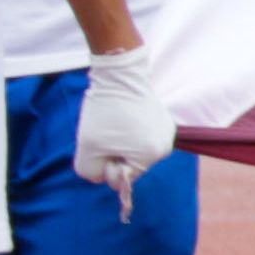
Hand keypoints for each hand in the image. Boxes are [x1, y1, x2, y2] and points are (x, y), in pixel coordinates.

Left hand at [72, 45, 175, 211]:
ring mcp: (167, 134)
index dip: (106, 165)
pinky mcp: (164, 121)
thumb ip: (91, 173)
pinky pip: (142, 139)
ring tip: (114, 123)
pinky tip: (123, 117)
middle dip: (115, 155)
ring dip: (121, 144)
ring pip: (136, 153)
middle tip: (105, 134)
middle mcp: (165, 147)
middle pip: (131, 166)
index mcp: (151, 156)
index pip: (123, 180)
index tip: (102, 144)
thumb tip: (103, 176)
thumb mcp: (87, 149)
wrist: (119, 74)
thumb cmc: (103, 112)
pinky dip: (130, 133)